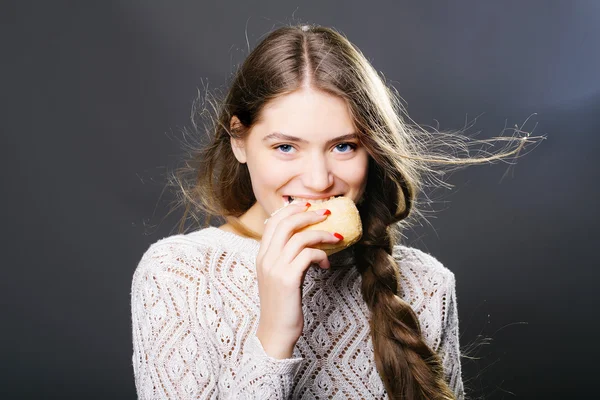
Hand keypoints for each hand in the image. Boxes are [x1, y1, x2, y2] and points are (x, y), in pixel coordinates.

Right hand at [255, 202, 341, 358]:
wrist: (275, 333)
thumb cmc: (282, 305)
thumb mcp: (280, 276)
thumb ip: (286, 258)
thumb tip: (306, 242)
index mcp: (261, 256)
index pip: (273, 222)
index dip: (291, 209)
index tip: (307, 205)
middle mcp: (265, 259)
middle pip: (285, 223)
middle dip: (308, 214)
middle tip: (326, 212)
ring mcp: (275, 268)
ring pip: (299, 237)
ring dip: (322, 234)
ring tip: (336, 238)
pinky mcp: (288, 279)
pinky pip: (308, 254)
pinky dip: (321, 255)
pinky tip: (327, 264)